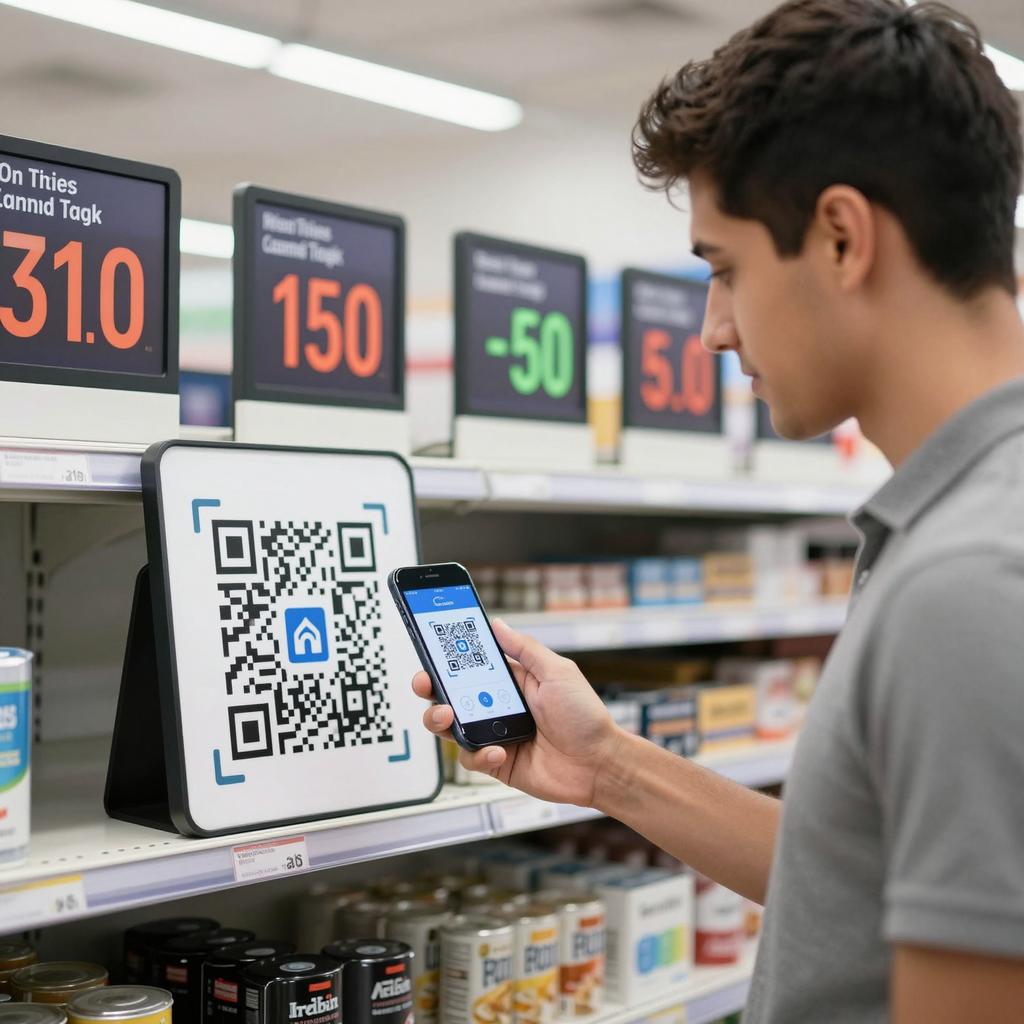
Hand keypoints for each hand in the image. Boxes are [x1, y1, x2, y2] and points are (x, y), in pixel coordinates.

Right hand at [412, 618, 623, 806]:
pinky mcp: (497, 763)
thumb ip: (524, 649)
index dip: (448, 658)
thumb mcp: (557, 672)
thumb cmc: (585, 716)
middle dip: (431, 687)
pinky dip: (478, 753)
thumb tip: (497, 624)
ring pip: (451, 727)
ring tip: (448, 716)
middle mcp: (498, 707)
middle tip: (425, 683)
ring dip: (441, 719)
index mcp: (511, 681)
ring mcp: (494, 735)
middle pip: (451, 695)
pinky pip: (472, 758)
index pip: (470, 666)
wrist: (599, 764)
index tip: (431, 649)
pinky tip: (498, 750)